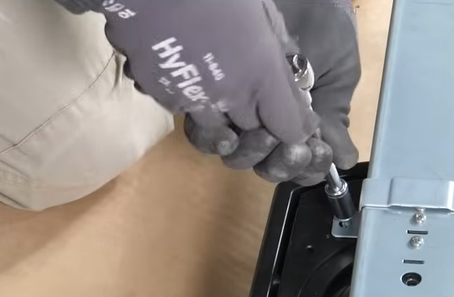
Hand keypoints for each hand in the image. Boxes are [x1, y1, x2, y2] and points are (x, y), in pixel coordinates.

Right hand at [61, 0, 317, 145]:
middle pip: (251, 127)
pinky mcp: (159, 95)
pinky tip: (180, 60)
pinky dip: (184, 90)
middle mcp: (231, 97)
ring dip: (217, 105)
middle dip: (253, 111)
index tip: (291, 110)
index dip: (294, 123)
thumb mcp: (262, 9)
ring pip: (213, 122)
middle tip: (246, 78)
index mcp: (264, 76)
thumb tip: (288, 60)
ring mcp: (193, 100)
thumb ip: (277, 42)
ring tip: (210, 69)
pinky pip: (179, 104)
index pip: (291, 128)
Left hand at [183, 0, 360, 184]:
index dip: (306, 167)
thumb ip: (334, 118)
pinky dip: (216, 139)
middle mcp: (265, 119)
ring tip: (263, 131)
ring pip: (235, 154)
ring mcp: (234, 108)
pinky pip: (203, 132)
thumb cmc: (323, 27)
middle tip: (292, 146)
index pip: (298, 162)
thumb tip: (344, 160)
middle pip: (265, 164)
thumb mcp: (337, 75)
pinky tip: (229, 131)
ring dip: (252, 152)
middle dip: (281, 163)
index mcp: (296, 122)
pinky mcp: (206, 91)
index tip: (316, 151)